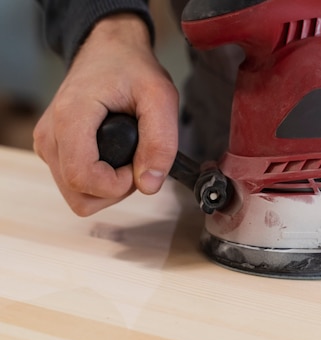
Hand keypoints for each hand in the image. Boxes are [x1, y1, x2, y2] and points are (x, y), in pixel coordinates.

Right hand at [33, 14, 178, 215]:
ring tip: (128, 155)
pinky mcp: (54, 149)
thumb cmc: (132, 69)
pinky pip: (76, 184)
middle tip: (137, 160)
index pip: (83, 179)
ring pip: (77, 195)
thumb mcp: (160, 97)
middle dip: (115, 189)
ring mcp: (48, 144)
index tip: (139, 165)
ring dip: (109, 187)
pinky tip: (115, 155)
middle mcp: (50, 135)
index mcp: (71, 118)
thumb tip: (149, 185)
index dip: (118, 184)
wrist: (109, 50)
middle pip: (79, 196)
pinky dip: (100, 180)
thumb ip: (161, 141)